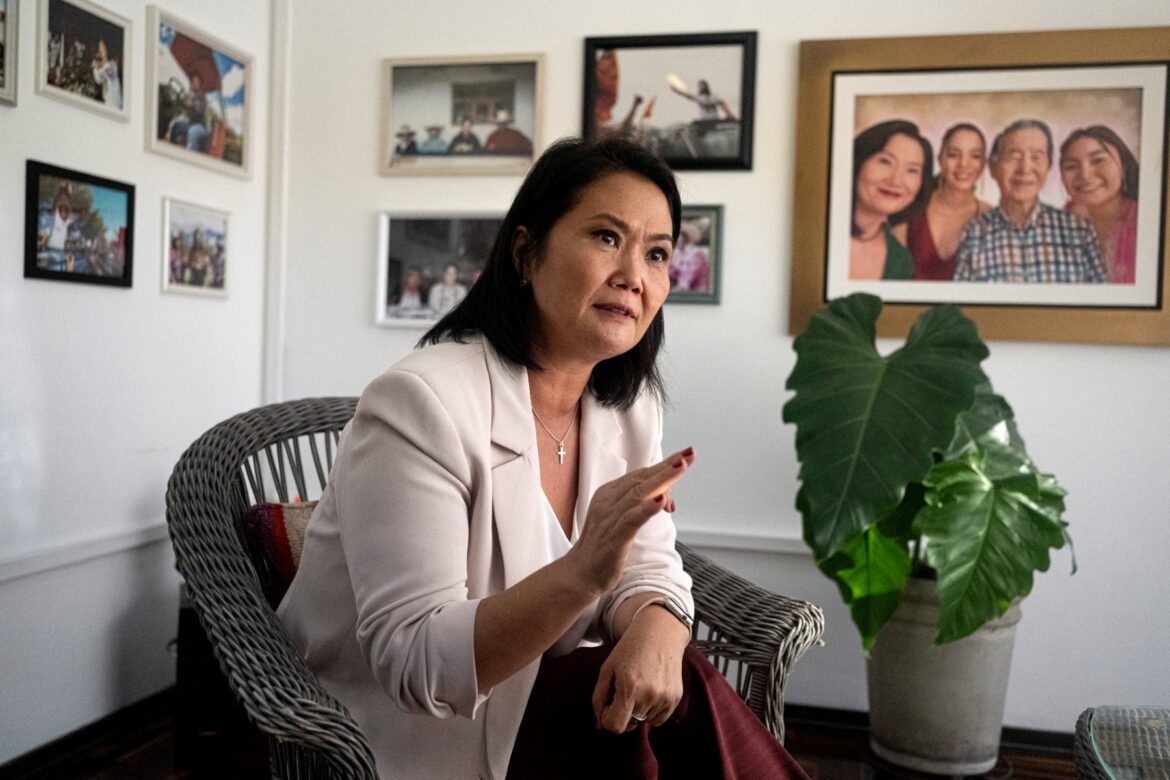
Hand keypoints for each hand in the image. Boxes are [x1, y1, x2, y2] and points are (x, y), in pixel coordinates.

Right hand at [563, 447, 694, 595]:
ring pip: (639, 494)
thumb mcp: (620, 519)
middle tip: (689, 453)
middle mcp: (608, 501)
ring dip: (662, 479)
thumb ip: (638, 505)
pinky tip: (662, 501)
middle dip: (667, 466)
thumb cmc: (602, 547)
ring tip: (681, 467)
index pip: (641, 476)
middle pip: (642, 479)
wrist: (579, 574)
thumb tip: (663, 495)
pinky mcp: (613, 537)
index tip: (686, 455)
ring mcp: (610, 518)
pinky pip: (632, 520)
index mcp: (609, 494)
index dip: (664, 466)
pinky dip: (647, 509)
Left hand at [591, 607, 687, 732]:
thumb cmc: (630, 648)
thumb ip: (599, 698)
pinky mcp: (675, 698)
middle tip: (622, 692)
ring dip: (637, 710)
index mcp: (629, 687)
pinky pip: (658, 719)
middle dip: (621, 713)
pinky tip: (650, 690)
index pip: (615, 726)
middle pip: (629, 725)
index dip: (607, 719)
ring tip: (638, 685)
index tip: (608, 705)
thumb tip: (599, 725)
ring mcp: (665, 698)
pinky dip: (651, 711)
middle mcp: (649, 695)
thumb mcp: (607, 669)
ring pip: (643, 721)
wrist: (660, 631)